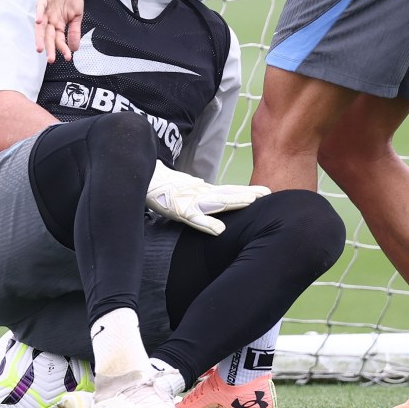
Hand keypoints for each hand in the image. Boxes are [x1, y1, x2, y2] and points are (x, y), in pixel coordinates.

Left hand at [35, 0, 84, 61]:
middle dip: (49, 48)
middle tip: (50, 59)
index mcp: (58, 24)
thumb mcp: (77, 15)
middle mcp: (50, 19)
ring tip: (40, 48)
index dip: (63, 48)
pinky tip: (39, 22)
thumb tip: (75, 47)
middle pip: (48, 36)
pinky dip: (39, 15)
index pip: (59, 39)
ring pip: (41, 27)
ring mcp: (46, 10)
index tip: (68, 58)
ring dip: (40, 37)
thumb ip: (75, 31)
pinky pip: (40, 8)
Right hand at [145, 160, 270, 235]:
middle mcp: (199, 194)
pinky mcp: (177, 210)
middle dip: (247, 194)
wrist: (141, 177)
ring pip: (215, 201)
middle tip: (266, 194)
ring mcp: (190, 200)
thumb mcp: (184, 192)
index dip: (246, 191)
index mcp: (202, 192)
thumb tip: (211, 190)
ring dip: (233, 201)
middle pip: (227, 194)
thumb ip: (199, 194)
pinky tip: (219, 230)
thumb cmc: (163, 188)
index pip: (228, 191)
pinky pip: (194, 218)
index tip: (265, 192)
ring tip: (250, 201)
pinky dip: (206, 224)